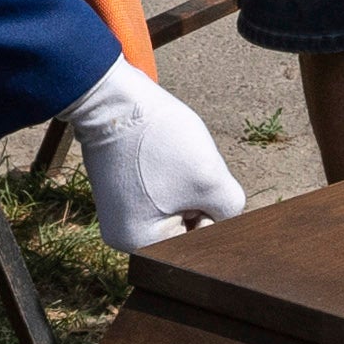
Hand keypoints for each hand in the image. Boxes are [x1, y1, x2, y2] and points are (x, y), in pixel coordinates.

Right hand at [68, 60, 248, 249]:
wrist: (113, 98)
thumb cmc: (157, 138)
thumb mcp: (210, 178)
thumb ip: (230, 212)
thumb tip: (228, 222)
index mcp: (141, 244)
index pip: (198, 243)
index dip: (211, 210)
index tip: (196, 181)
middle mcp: (126, 237)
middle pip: (187, 227)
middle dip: (197, 197)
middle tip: (181, 168)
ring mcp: (121, 214)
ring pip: (179, 208)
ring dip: (187, 184)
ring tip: (170, 159)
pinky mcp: (123, 192)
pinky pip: (162, 193)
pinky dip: (171, 176)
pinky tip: (161, 156)